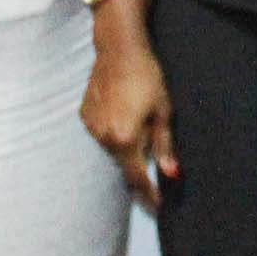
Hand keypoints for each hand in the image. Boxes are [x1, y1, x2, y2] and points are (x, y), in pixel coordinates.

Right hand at [79, 34, 178, 211]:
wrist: (119, 48)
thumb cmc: (147, 77)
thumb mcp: (163, 111)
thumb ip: (165, 146)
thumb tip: (172, 174)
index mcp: (125, 139)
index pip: (138, 177)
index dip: (149, 194)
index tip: (159, 206)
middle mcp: (104, 137)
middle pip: (124, 163)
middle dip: (139, 170)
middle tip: (153, 176)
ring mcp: (91, 126)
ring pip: (112, 148)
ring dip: (125, 146)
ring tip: (137, 127)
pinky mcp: (84, 114)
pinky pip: (102, 132)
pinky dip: (113, 130)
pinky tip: (121, 112)